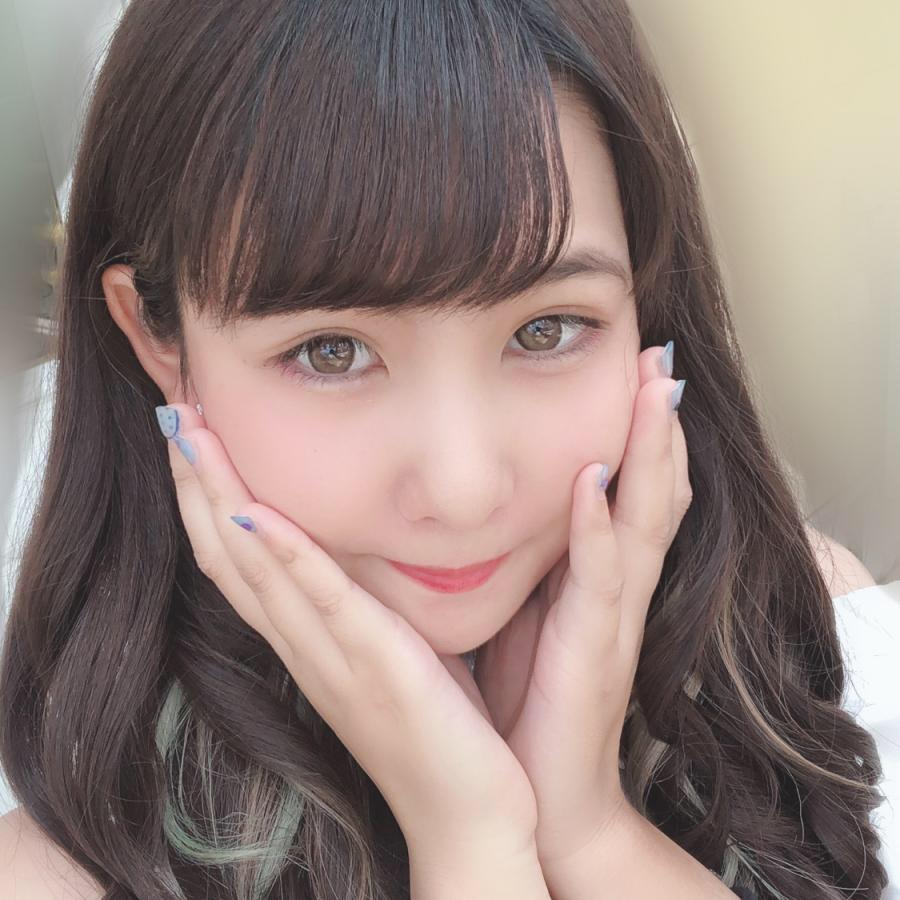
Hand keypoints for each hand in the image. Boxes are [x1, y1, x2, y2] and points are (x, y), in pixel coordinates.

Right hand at [155, 403, 539, 859]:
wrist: (470, 819)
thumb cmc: (439, 732)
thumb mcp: (394, 655)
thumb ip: (368, 609)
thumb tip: (363, 554)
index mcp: (312, 645)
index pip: (242, 563)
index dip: (208, 500)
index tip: (195, 440)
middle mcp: (307, 650)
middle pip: (230, 556)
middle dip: (196, 483)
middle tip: (172, 415)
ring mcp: (335, 662)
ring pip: (258, 570)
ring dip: (219, 499)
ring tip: (191, 436)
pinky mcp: (379, 671)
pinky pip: (324, 604)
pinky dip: (286, 556)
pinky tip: (256, 511)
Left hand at [472, 344, 692, 870]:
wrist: (539, 792)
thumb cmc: (530, 699)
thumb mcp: (531, 612)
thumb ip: (535, 561)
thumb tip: (505, 506)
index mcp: (602, 578)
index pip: (635, 491)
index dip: (641, 433)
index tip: (634, 369)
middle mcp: (620, 588)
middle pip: (655, 491)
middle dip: (658, 424)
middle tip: (660, 357)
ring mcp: (612, 616)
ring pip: (645, 520)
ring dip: (649, 453)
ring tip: (652, 391)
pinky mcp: (591, 648)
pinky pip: (600, 578)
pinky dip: (599, 527)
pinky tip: (592, 482)